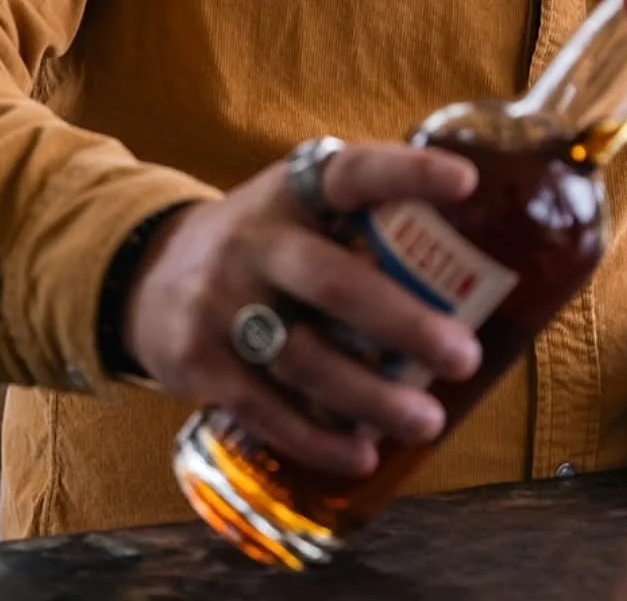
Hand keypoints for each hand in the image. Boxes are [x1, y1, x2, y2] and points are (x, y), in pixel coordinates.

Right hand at [122, 142, 481, 477]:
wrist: (149, 276)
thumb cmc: (264, 243)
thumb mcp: (298, 207)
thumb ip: (362, 218)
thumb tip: (478, 244)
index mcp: (292, 192)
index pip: (352, 171)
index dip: (408, 173)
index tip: (467, 182)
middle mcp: (255, 241)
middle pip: (332, 282)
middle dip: (402, 321)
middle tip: (463, 353)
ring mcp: (221, 303)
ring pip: (303, 357)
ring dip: (371, 395)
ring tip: (428, 419)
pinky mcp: (199, 362)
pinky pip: (266, 407)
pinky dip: (317, 439)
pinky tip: (362, 455)